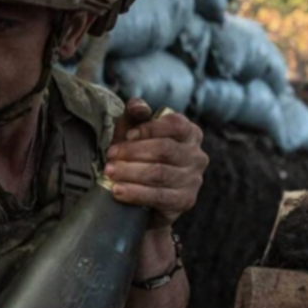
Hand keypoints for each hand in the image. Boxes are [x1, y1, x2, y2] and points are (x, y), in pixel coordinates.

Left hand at [104, 99, 207, 224]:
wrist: (144, 199)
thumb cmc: (140, 158)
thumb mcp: (135, 132)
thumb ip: (135, 115)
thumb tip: (136, 106)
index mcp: (190, 133)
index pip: (175, 124)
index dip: (149, 128)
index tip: (127, 135)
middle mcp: (197, 156)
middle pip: (164, 150)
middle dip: (133, 152)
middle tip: (110, 156)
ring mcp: (193, 180)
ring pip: (159, 173)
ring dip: (130, 172)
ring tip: (109, 172)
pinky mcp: (185, 201)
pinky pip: (158, 196)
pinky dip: (135, 193)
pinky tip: (118, 190)